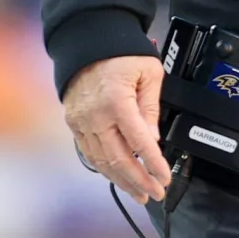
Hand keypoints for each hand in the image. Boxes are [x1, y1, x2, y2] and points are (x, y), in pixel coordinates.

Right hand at [63, 55, 171, 203]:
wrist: (88, 44)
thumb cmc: (122, 54)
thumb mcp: (149, 72)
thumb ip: (151, 107)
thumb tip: (152, 139)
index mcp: (116, 101)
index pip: (139, 142)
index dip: (153, 164)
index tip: (164, 179)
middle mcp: (95, 116)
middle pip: (118, 159)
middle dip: (139, 180)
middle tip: (155, 193)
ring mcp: (81, 122)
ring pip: (102, 161)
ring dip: (121, 180)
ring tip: (139, 193)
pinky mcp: (74, 124)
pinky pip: (89, 153)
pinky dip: (104, 168)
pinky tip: (118, 177)